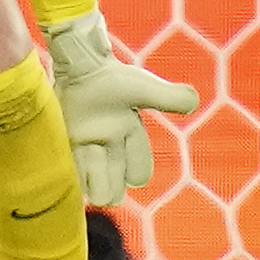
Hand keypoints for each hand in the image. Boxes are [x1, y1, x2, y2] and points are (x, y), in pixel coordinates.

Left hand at [44, 13, 198, 204]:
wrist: (81, 64)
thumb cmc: (114, 78)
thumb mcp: (146, 89)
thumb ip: (170, 98)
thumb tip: (194, 105)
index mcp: (132, 134)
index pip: (139, 170)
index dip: (136, 174)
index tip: (130, 172)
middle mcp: (110, 143)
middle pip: (115, 180)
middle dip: (112, 189)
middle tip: (108, 195)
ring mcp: (87, 143)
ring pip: (93, 176)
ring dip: (94, 184)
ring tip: (94, 185)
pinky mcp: (66, 140)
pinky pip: (72, 167)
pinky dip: (76, 178)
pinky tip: (77, 183)